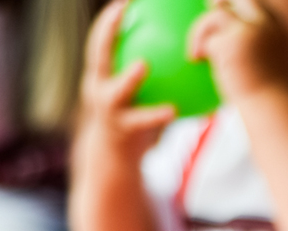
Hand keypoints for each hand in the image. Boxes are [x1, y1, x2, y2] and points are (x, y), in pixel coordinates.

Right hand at [76, 0, 176, 167]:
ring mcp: (107, 110)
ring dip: (127, 78)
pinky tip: (176, 110)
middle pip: (98, 54)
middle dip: (107, 30)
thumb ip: (155, 72)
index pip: (102, 39)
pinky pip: (140, 121)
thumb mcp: (139, 92)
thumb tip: (189, 47)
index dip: (110, 18)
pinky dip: (157, 115)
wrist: (116, 160)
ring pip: (115, 90)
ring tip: (142, 64)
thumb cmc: (134, 118)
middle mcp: (98, 88)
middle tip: (122, 10)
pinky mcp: (120, 132)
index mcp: (101, 74)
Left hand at [189, 0, 287, 103]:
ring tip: (195, 53)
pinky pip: (208, 39)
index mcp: (278, 32)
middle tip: (210, 5)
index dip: (243, 8)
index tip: (230, 9)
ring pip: (217, 14)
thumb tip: (235, 61)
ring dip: (202, 29)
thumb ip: (257, 58)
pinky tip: (194, 59)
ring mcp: (249, 30)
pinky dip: (199, 48)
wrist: (274, 111)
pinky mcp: (231, 41)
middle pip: (242, 0)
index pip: (258, 8)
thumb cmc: (272, 105)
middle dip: (224, 2)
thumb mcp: (271, 76)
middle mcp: (266, 25)